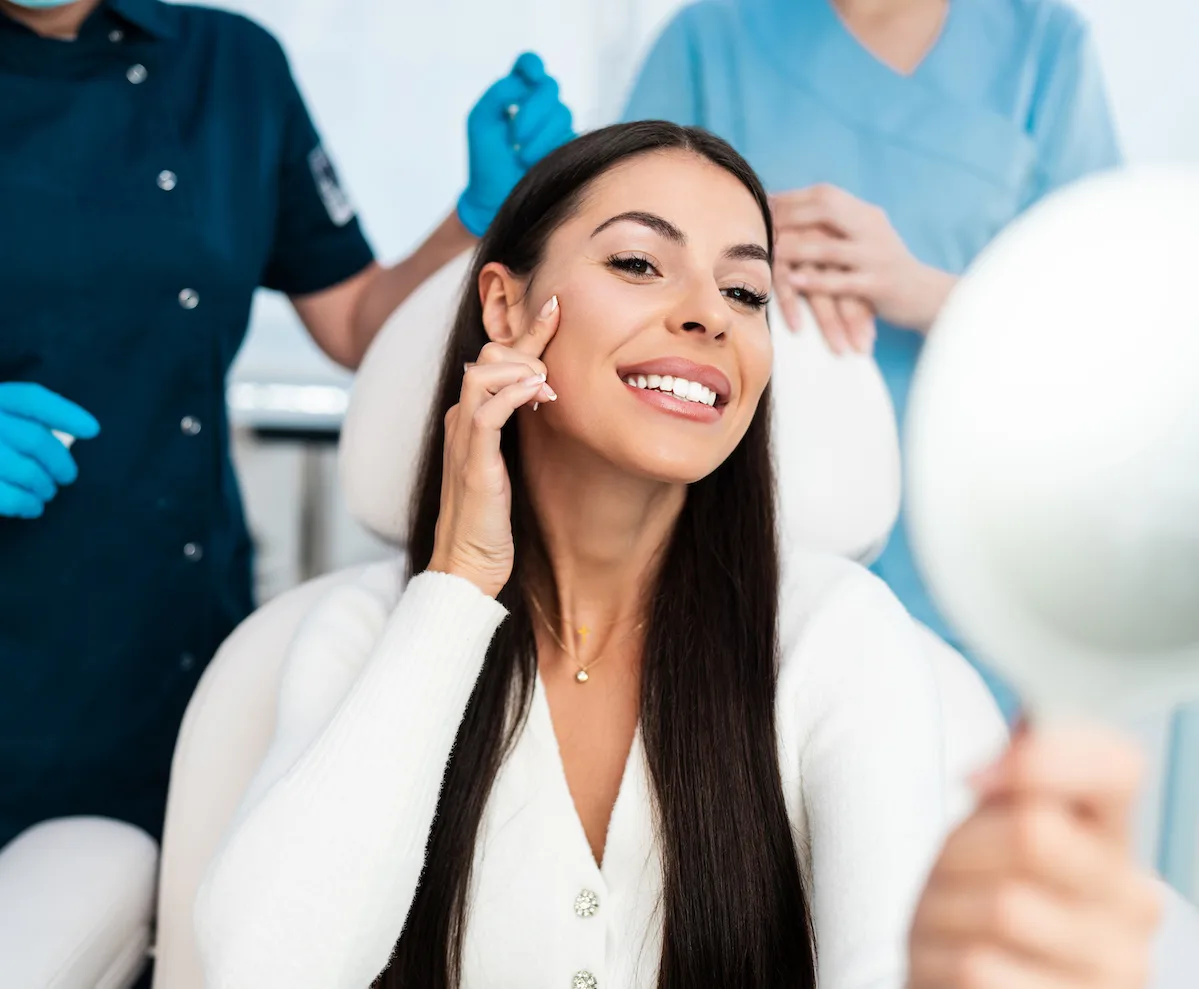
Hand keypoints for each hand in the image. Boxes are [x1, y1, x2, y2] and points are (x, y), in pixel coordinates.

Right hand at [0, 382, 99, 517]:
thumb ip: (17, 424)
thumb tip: (68, 436)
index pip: (30, 398)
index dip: (65, 413)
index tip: (93, 430)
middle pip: (35, 439)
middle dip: (60, 462)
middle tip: (67, 477)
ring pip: (26, 470)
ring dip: (44, 487)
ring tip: (46, 494)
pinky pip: (8, 497)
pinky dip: (27, 504)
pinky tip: (32, 508)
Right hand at [428, 295, 560, 596]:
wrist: (467, 566)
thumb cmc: (491, 521)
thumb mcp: (508, 465)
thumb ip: (519, 431)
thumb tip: (549, 398)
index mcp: (470, 418)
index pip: (495, 360)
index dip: (526, 331)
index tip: (555, 307)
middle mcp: (461, 421)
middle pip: (487, 356)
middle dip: (527, 342)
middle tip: (559, 347)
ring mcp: (463, 440)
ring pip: (482, 374)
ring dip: (522, 367)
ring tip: (549, 382)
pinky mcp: (472, 463)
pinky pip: (486, 413)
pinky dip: (512, 395)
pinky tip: (538, 392)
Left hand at [457, 53, 574, 237]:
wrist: (495, 201)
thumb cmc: (485, 162)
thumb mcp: (481, 122)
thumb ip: (498, 93)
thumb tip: (524, 82)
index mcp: (515, 94)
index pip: (529, 65)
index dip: (531, 66)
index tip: (529, 78)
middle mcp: (538, 106)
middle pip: (550, 88)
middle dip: (533, 111)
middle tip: (514, 137)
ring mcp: (555, 126)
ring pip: (562, 112)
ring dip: (539, 135)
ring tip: (521, 157)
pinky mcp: (568, 146)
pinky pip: (571, 135)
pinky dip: (550, 147)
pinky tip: (534, 162)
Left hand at [771, 185, 956, 333]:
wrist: (926, 296)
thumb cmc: (883, 270)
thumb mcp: (863, 240)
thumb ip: (835, 226)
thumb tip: (789, 214)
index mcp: (866, 214)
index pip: (825, 195)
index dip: (792, 198)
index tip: (763, 203)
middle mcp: (872, 229)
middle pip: (828, 210)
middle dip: (791, 215)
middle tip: (761, 223)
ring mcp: (877, 256)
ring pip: (831, 248)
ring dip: (796, 248)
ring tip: (769, 250)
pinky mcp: (880, 285)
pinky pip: (843, 282)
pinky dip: (816, 281)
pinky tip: (794, 281)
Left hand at [909, 725, 1161, 988]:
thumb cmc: (972, 907)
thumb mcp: (986, 831)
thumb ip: (1012, 774)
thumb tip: (1027, 726)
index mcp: (1113, 839)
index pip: (1116, 765)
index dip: (1045, 757)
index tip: (978, 777)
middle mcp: (1133, 905)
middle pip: (1035, 832)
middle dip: (963, 848)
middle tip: (952, 874)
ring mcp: (1113, 969)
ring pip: (1002, 905)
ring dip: (944, 910)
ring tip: (949, 923)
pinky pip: (979, 967)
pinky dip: (939, 961)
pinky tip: (948, 966)